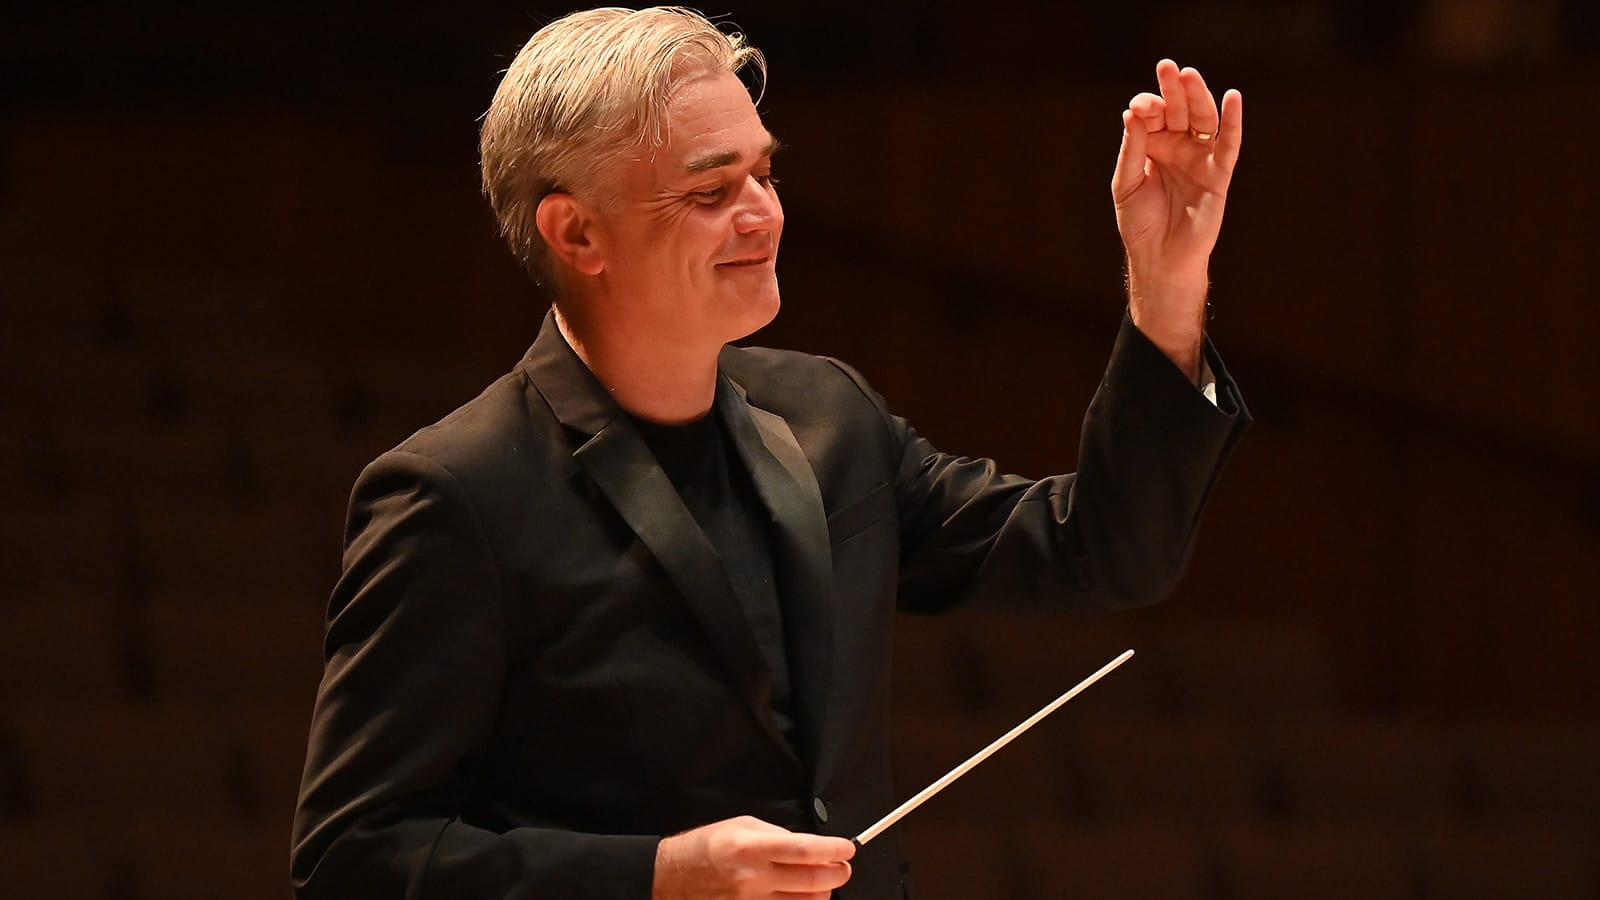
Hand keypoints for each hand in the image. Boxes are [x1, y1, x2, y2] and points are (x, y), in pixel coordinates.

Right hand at [652, 815, 855, 899]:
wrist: (669, 878)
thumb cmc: (704, 848)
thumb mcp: (739, 825)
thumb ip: (775, 834)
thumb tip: (807, 846)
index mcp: (751, 847)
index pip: (805, 850)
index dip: (834, 850)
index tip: (848, 848)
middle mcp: (753, 878)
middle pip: (813, 881)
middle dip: (837, 873)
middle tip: (843, 867)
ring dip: (822, 893)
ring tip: (821, 882)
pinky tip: (800, 897)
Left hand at [1110, 59, 1242, 378]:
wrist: (1160, 259)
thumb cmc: (1141, 223)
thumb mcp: (1127, 183)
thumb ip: (1133, 149)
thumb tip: (1133, 114)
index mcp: (1153, 146)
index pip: (1152, 115)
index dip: (1147, 107)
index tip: (1139, 111)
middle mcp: (1178, 147)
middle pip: (1179, 110)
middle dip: (1173, 90)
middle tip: (1167, 68)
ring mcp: (1200, 158)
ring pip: (1203, 120)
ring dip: (1198, 97)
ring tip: (1189, 75)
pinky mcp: (1219, 173)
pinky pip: (1228, 144)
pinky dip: (1232, 121)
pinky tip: (1232, 98)